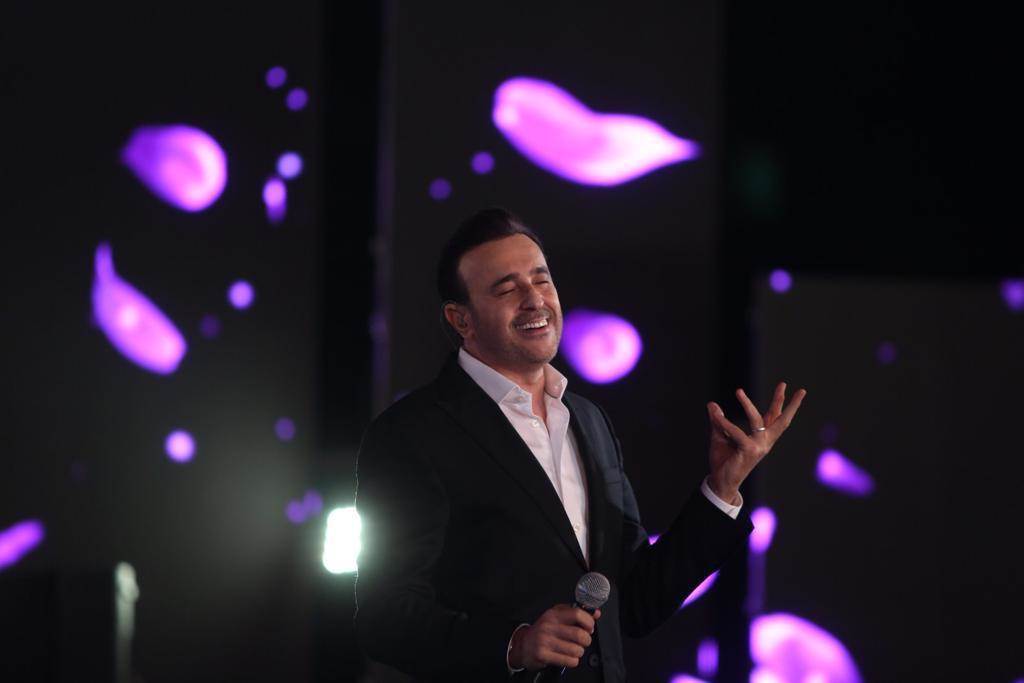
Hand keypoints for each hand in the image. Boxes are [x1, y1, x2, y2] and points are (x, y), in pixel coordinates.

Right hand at [508, 605, 601, 670]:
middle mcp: (549, 626)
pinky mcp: (543, 655)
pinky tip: (567, 657)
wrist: (523, 645)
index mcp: (553, 614)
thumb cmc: (543, 631)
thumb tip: (595, 613)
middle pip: (580, 634)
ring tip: (573, 650)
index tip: (590, 627)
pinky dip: (573, 661)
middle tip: (583, 641)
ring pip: (576, 650)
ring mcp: (545, 641)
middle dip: (586, 640)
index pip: (577, 614)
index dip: (589, 622)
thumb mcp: (556, 617)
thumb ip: (576, 614)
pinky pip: (569, 661)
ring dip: (579, 652)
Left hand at [706, 382, 806, 502]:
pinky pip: (737, 432)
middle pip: (781, 420)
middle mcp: (765, 442)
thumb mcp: (720, 436)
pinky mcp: (750, 451)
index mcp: (761, 438)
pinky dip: (725, 423)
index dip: (779, 402)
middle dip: (790, 404)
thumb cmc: (723, 461)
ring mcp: (760, 446)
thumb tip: (712, 404)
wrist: (721, 481)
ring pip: (757, 420)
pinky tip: (716, 415)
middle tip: (796, 388)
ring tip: (739, 391)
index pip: (773, 417)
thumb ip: (718, 421)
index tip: (784, 386)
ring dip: (747, 404)